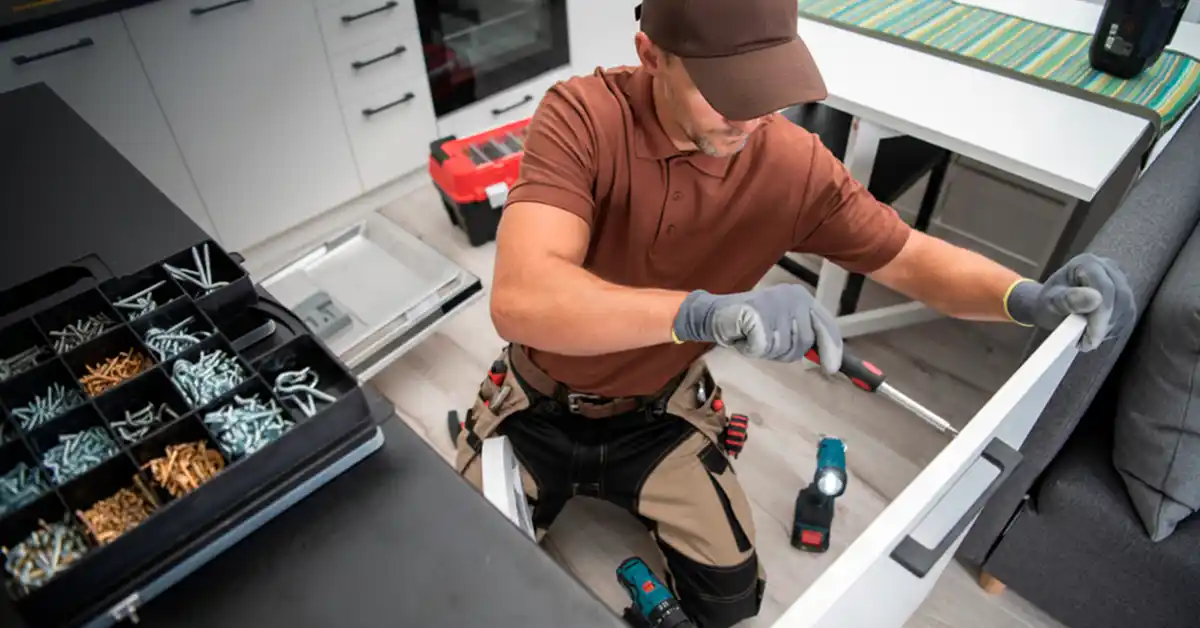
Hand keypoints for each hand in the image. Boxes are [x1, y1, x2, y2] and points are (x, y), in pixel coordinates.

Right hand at [672, 284, 842, 373]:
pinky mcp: (758, 314)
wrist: (716, 314)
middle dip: (785, 351)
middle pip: (803, 342)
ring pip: (782, 348)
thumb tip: (829, 360)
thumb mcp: (783, 326)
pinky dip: (751, 349)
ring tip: (753, 336)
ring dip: (766, 350)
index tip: (832, 368)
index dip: (831, 348)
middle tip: (766, 342)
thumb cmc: (751, 324)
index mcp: (802, 297)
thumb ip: (803, 336)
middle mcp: (793, 296)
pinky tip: (744, 337)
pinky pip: (763, 348)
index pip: (826, 325)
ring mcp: (775, 304)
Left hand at [1006, 253, 1135, 351]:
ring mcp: (1121, 282)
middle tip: (1086, 344)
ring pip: (1126, 309)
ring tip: (1085, 339)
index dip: (1101, 315)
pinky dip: (1112, 330)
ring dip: (1108, 329)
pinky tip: (1095, 335)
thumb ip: (1069, 299)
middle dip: (1104, 325)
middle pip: (1119, 298)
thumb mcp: (1051, 301)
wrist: (1052, 305)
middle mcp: (1108, 268)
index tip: (1092, 339)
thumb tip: (1096, 299)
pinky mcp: (1125, 297)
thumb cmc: (1048, 302)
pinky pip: (1126, 316)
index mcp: (1087, 263)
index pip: (1105, 287)